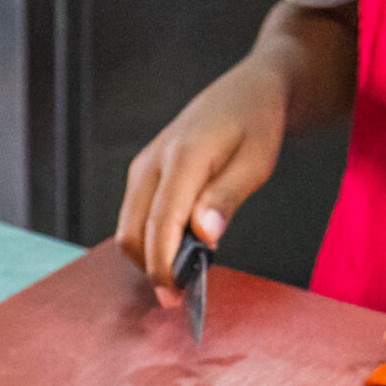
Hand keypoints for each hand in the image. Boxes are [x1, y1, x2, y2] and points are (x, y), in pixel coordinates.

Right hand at [115, 56, 288, 295]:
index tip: (174, 296)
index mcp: (183, 156)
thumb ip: (226, 198)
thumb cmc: (258, 124)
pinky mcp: (143, 173)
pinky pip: (134, 216)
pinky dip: (149, 240)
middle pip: (131, 231)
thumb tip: (203, 236)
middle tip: (181, 294)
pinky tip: (179, 248)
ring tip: (184, 271)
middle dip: (151, 268)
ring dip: (149, 256)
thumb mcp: (257, 162)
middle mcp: (153, 161)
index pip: (160, 222)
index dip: (163, 264)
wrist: (248, 90)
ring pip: (127, 228)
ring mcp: (143, 166)